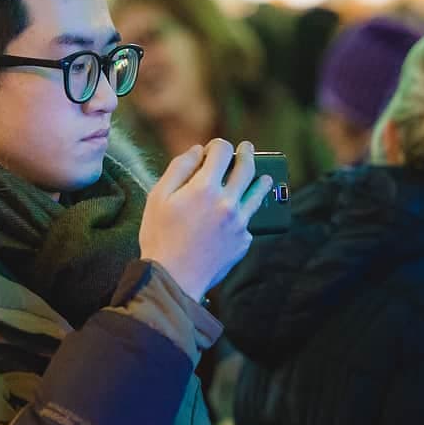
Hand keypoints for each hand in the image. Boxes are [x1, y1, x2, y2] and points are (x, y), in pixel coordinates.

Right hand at [139, 139, 272, 300]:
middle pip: (246, 168)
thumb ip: (179, 168)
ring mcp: (239, 222)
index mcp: (205, 187)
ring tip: (265, 177)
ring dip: (261, 180)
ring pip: (258, 194)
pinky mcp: (243, 241)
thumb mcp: (158, 196)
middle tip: (247, 148)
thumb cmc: (160, 237)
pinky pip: (249, 220)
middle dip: (246, 153)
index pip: (222, 151)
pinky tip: (242, 213)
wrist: (174, 278)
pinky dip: (246, 213)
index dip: (218, 146)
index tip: (215, 149)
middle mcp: (228, 202)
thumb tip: (197, 151)